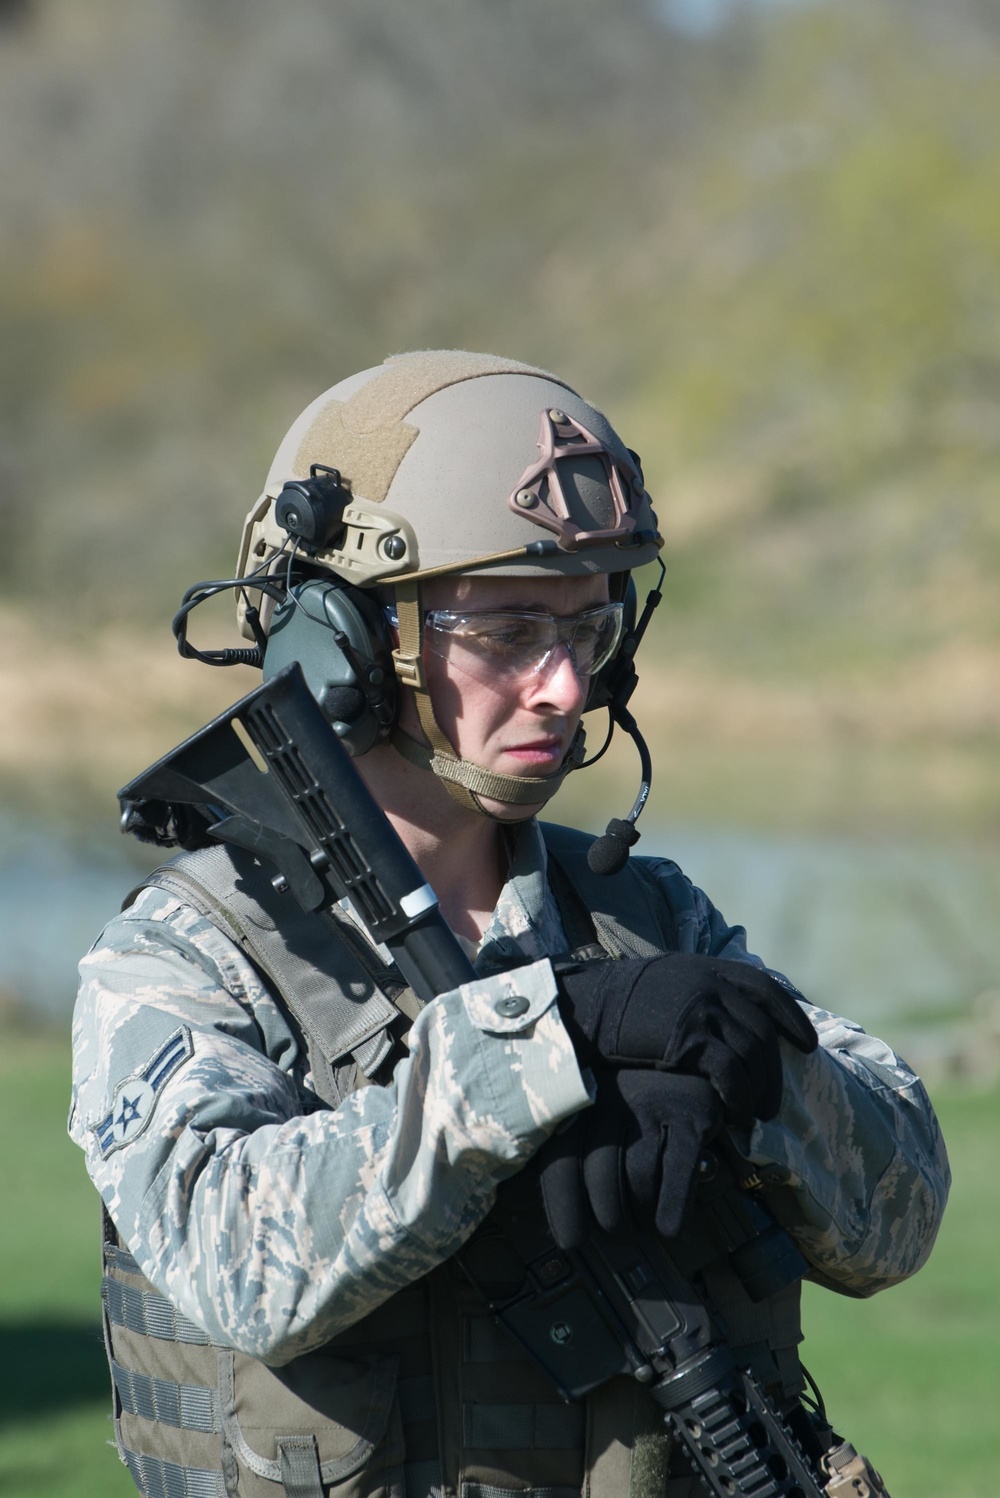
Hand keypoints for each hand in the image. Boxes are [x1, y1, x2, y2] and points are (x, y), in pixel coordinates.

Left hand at [535, 1070, 721, 1245]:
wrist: (684, 1063)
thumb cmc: (630, 1107)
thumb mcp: (590, 1116)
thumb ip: (567, 1156)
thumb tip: (541, 1212)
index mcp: (578, 1104)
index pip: (560, 1162)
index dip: (564, 1209)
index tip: (572, 1241)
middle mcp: (611, 1101)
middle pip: (600, 1177)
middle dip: (609, 1221)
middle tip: (618, 1234)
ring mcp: (652, 1107)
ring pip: (639, 1178)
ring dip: (641, 1216)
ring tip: (643, 1225)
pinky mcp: (690, 1117)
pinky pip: (678, 1174)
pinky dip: (671, 1209)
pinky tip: (668, 1226)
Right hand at [556, 953, 816, 1127]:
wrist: (584, 1008)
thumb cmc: (618, 1003)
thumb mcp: (665, 982)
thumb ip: (696, 991)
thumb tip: (719, 1018)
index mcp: (708, 968)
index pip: (764, 989)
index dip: (790, 1016)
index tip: (807, 1044)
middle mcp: (711, 984)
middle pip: (762, 1031)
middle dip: (774, 1071)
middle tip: (774, 1103)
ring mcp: (702, 1008)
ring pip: (752, 1055)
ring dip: (760, 1090)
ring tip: (757, 1116)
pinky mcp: (689, 1037)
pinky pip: (730, 1072)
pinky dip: (739, 1096)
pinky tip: (736, 1113)